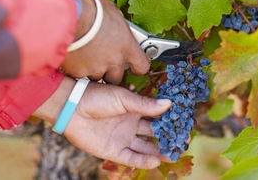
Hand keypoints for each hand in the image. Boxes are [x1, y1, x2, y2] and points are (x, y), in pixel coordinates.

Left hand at [34, 77, 171, 168]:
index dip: (169, 119)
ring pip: (145, 147)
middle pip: (153, 133)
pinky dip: (143, 160)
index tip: (184, 122)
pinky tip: (156, 160)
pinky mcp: (113, 151)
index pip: (156, 116)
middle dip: (168, 137)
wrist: (72, 108)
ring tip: (173, 154)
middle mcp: (130, 124)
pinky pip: (131, 158)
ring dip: (159, 151)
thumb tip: (169, 103)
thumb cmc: (96, 97)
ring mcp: (123, 138)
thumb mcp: (124, 98)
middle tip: (183, 141)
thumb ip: (145, 104)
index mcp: (134, 109)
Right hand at [63, 0, 149, 83]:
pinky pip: (80, 74)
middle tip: (102, 60)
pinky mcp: (80, 72)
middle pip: (117, 78)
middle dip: (110, 71)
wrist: (70, 16)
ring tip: (85, 54)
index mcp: (128, 46)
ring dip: (93, 69)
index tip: (133, 66)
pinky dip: (77, 68)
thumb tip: (118, 26)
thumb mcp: (114, 14)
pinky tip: (74, 55)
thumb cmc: (92, 9)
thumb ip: (119, 26)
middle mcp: (115, 60)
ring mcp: (97, 68)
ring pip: (97, 77)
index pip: (142, 66)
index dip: (137, 67)